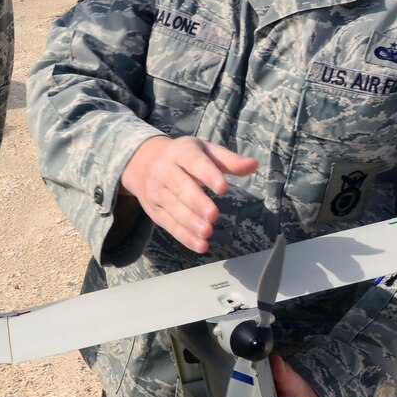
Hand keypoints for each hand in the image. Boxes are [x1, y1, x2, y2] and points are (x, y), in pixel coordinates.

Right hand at [119, 136, 257, 252]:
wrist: (142, 162)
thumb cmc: (184, 157)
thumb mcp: (206, 151)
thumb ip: (229, 160)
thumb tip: (254, 165)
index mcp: (181, 152)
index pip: (194, 162)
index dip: (208, 175)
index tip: (223, 187)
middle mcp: (165, 171)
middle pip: (180, 187)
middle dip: (196, 202)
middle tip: (213, 215)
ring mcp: (157, 191)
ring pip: (173, 208)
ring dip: (190, 222)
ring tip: (207, 232)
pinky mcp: (154, 211)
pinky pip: (169, 224)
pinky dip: (184, 236)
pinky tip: (200, 245)